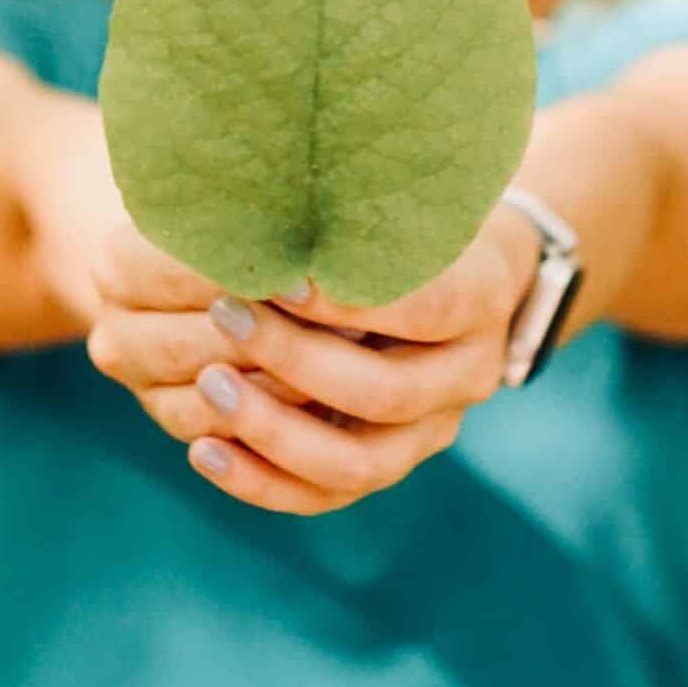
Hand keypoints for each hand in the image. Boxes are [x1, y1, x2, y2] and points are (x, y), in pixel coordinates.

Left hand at [92, 205, 539, 516]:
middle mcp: (469, 374)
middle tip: (222, 316)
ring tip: (207, 385)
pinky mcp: (389, 461)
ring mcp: (432, 429)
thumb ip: (354, 205)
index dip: (347, 300)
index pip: (423, 308)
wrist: (466, 273)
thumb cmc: (413, 213)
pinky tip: (204, 448)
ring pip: (355, 464)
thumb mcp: (402, 192)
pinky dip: (262, 481)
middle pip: (383, 392)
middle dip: (294, 359)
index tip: (278, 277)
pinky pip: (325, 497)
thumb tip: (266, 189)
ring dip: (273, 430)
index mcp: (483, 297)